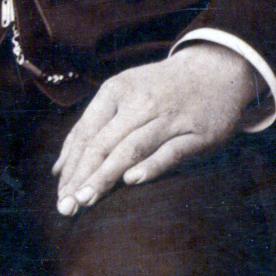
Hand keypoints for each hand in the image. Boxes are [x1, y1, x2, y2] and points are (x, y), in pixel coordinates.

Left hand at [52, 44, 258, 214]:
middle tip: (66, 206)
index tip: (59, 194)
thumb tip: (60, 168)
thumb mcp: (123, 93)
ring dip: (105, 176)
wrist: (216, 69)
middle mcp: (139, 103)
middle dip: (81, 177)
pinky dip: (150, 165)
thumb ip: (92, 127)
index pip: (86, 133)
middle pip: (103, 144)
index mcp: (115, 91)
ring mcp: (169, 118)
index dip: (71, 166)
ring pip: (130, 148)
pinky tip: (131, 181)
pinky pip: (170, 152)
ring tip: (85, 199)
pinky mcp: (197, 133)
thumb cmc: (159, 88)